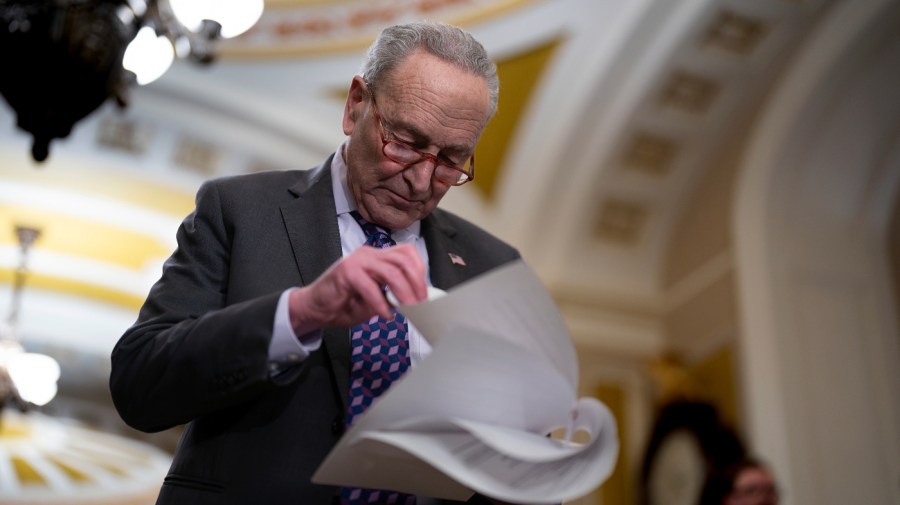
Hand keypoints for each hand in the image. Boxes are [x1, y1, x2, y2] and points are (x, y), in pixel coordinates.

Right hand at [287, 244, 426, 332]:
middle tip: (421, 304)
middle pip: (403, 260)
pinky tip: (384, 314)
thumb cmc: (344, 304)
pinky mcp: (345, 272)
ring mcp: (357, 261)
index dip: (420, 271)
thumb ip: (393, 296)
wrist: (313, 309)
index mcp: (377, 257)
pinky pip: (370, 286)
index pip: (407, 253)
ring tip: (409, 309)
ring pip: (391, 271)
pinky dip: (381, 303)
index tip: (425, 292)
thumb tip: (417, 301)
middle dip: (417, 283)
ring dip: (404, 293)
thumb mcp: (376, 300)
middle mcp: (369, 254)